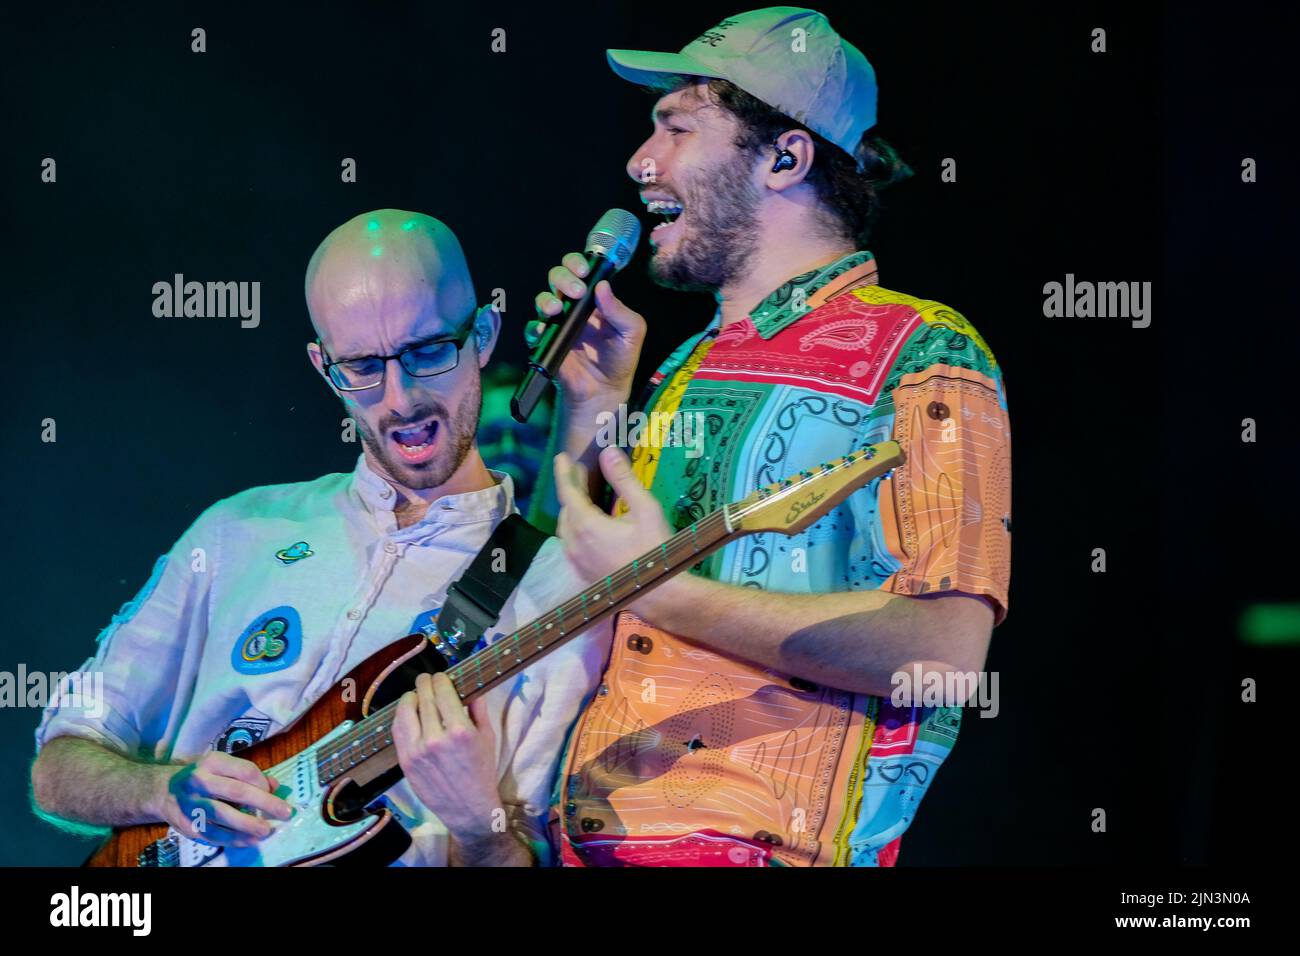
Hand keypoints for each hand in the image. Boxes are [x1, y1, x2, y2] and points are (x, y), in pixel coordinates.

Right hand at [158, 751, 291, 847]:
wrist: (165, 790)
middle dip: (263, 803)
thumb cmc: (205, 777)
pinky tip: (249, 840)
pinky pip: (212, 834)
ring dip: (247, 825)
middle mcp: (200, 781)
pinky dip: (233, 839)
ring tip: (266, 831)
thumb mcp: (225, 767)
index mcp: (212, 762)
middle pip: (236, 792)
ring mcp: (192, 804)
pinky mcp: (187, 824)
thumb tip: (275, 786)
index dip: (262, 783)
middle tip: (284, 812)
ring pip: (222, 816)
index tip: (274, 792)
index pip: (244, 771)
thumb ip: (249, 775)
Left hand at [392, 672, 502, 840]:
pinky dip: (401, 716)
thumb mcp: (488, 737)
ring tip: (414, 694)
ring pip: (405, 711)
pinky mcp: (405, 762)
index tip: (441, 676)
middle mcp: (436, 738)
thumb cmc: (482, 771)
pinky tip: (407, 712)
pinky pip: (398, 731)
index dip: (440, 679)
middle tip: (426, 679)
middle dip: (425, 683)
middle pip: (424, 697)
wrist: (468, 807)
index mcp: (460, 730)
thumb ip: (478, 708)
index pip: (443, 691)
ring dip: (410, 697)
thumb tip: (469, 685)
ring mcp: (417, 751)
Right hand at [529, 252, 644, 408]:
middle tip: (576, 291)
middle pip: (558, 278)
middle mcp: (573, 307)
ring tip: (557, 309)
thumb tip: (602, 287)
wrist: (604, 391)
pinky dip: (535, 328)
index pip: (580, 270)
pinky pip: (533, 330)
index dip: (578, 263)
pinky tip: (544, 330)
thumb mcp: (632, 333)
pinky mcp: (547, 342)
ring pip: (543, 299)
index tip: (584, 270)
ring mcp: (558, 323)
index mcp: (594, 299)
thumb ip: (621, 311)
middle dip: (564, 278)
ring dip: (547, 299)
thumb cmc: (619, 359)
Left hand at [553, 446, 674, 616]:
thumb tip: (608, 452)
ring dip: (572, 510)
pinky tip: (588, 529)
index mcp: (586, 525)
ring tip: (584, 498)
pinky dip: (575, 530)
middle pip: (566, 510)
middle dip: (572, 489)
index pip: (567, 492)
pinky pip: (571, 546)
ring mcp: (577, 562)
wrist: (660, 594)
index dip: (564, 473)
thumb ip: (624, 480)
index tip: (561, 457)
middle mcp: (575, 544)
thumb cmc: (655, 550)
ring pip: (566, 529)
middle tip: (581, 474)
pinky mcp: (583, 575)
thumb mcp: (645, 509)